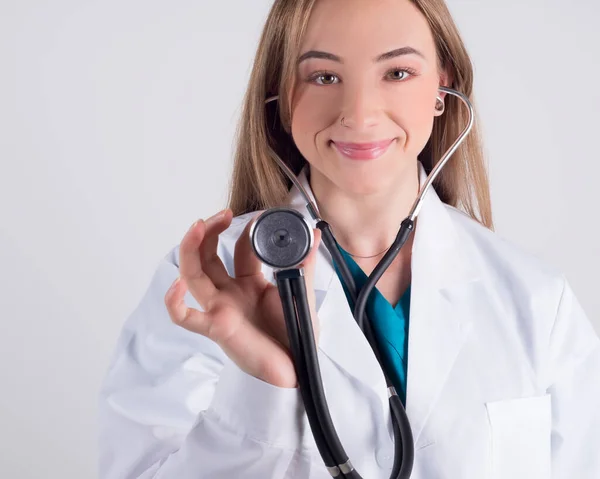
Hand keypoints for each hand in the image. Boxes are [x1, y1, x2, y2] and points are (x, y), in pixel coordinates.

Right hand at [165, 208, 321, 387]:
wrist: (299, 370)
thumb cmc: (296, 335)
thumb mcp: (300, 292)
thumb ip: (304, 263)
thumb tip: (314, 232)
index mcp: (249, 283)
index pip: (239, 248)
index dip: (245, 229)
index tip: (259, 215)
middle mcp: (230, 292)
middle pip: (208, 255)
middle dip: (210, 230)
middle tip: (222, 213)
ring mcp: (220, 308)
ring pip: (193, 274)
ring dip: (191, 248)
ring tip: (199, 225)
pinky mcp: (217, 327)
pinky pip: (185, 318)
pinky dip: (174, 302)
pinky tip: (178, 285)